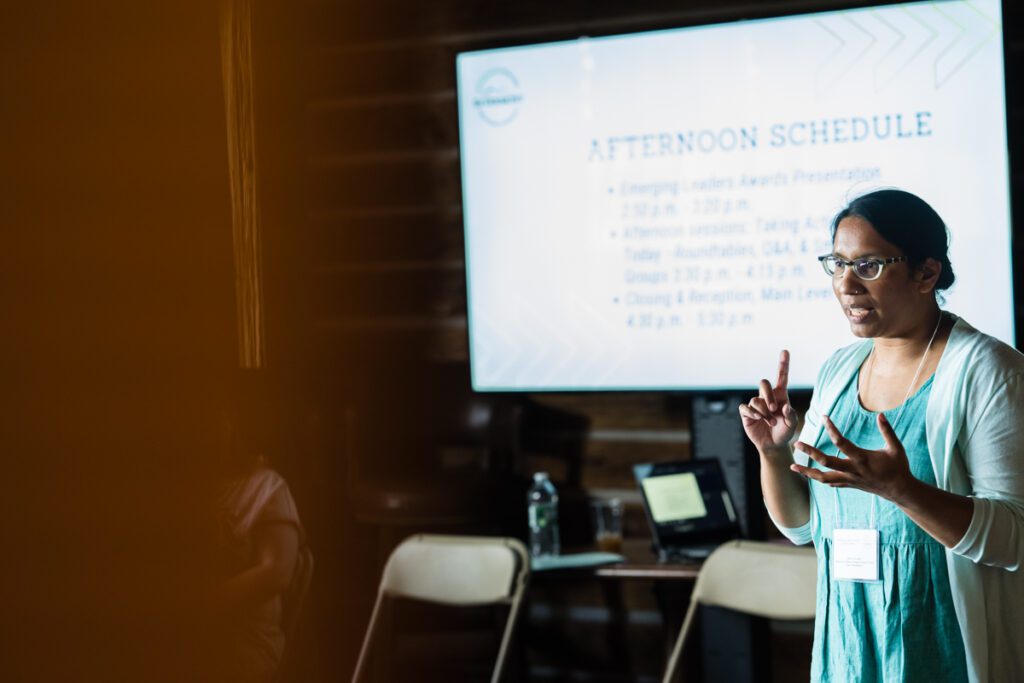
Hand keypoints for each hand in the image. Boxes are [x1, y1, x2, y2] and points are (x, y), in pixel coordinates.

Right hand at [738, 350, 798, 458]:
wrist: (773, 445)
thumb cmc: (784, 432)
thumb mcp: (792, 424)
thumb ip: (791, 415)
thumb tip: (784, 406)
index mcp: (780, 396)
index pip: (781, 377)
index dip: (783, 364)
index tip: (785, 351)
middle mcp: (767, 397)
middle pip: (763, 383)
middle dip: (768, 395)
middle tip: (774, 409)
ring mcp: (756, 404)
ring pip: (756, 400)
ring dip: (764, 412)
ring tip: (771, 423)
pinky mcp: (746, 413)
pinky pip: (745, 407)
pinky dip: (752, 412)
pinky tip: (758, 418)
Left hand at [791, 413, 915, 502]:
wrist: (900, 490)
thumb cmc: (898, 467)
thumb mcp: (896, 448)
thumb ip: (887, 431)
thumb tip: (880, 415)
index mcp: (863, 458)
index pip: (841, 442)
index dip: (831, 429)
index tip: (823, 417)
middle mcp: (853, 470)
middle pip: (826, 462)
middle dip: (810, 452)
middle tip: (796, 443)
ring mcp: (850, 479)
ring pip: (823, 477)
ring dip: (807, 472)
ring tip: (792, 466)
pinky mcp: (850, 485)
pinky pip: (831, 482)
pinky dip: (819, 478)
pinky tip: (809, 474)